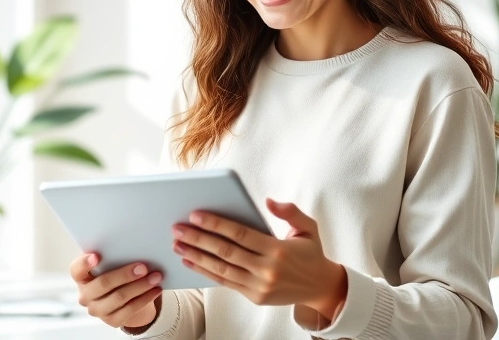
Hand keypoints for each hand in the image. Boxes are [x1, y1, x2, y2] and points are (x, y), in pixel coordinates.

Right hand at [69, 253, 163, 328]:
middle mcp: (85, 295)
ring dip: (140, 286)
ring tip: (155, 277)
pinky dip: (145, 299)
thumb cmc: (113, 271)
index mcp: (81, 277)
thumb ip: (112, 255)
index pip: (77, 269)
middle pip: (104, 283)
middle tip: (143, 267)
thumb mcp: (109, 263)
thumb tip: (133, 246)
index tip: (96, 256)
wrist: (120, 295)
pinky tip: (155, 290)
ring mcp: (97, 310)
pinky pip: (130, 310)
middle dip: (125, 275)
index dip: (85, 263)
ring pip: (120, 297)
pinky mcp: (111, 320)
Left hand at [172, 198, 347, 320]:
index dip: (216, 224)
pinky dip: (205, 272)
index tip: (195, 215)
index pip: (240, 234)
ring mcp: (259, 286)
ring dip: (196, 257)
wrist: (321, 287)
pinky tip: (191, 262)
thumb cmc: (310, 252)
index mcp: (278, 249)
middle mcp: (267, 269)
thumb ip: (289, 211)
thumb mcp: (308, 227)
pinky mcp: (255, 297)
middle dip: (198, 239)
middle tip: (177, 229)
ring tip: (178, 245)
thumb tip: (268, 202)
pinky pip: (225, 283)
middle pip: (225, 252)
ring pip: (221, 270)